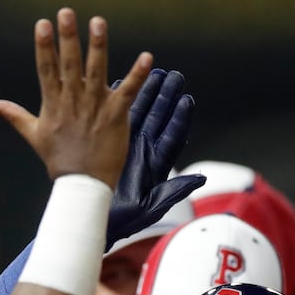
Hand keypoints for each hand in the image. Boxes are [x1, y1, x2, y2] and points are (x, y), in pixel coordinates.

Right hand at [0, 8, 152, 188]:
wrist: (81, 185)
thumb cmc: (59, 159)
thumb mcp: (33, 134)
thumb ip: (12, 114)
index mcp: (53, 103)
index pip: (46, 69)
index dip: (44, 46)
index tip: (42, 24)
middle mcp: (73, 102)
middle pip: (70, 64)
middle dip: (68, 38)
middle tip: (66, 12)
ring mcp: (95, 108)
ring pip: (96, 72)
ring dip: (98, 47)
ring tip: (98, 22)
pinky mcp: (116, 116)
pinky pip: (128, 92)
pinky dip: (137, 75)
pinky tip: (147, 57)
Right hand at [107, 68, 205, 248]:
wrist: (94, 222)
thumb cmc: (124, 221)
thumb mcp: (151, 208)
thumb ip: (173, 191)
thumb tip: (200, 179)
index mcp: (156, 166)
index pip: (172, 136)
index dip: (179, 118)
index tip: (186, 100)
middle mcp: (144, 153)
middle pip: (158, 119)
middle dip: (166, 97)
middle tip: (174, 76)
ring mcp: (128, 148)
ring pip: (139, 115)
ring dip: (147, 94)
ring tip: (154, 72)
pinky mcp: (111, 146)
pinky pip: (117, 120)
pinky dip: (120, 103)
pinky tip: (122, 85)